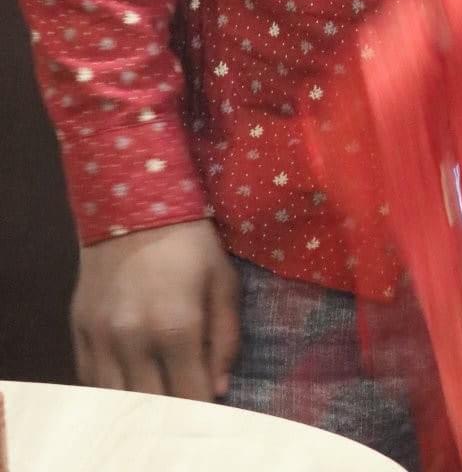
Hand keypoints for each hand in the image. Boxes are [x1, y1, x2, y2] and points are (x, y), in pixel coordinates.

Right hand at [71, 219, 240, 400]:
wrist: (132, 201)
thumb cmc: (189, 239)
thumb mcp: (222, 279)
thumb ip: (225, 336)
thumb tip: (220, 387)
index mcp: (177, 327)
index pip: (190, 397)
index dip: (202, 411)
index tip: (210, 409)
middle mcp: (134, 341)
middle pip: (151, 407)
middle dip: (171, 415)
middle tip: (184, 406)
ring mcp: (102, 338)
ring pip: (116, 400)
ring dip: (137, 407)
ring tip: (156, 399)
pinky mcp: (79, 330)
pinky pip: (89, 380)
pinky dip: (108, 391)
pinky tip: (126, 385)